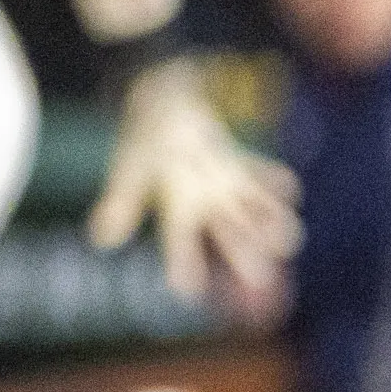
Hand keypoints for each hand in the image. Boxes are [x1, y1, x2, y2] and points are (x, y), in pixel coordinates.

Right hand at [88, 58, 301, 304]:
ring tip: (288, 239)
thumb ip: (121, 204)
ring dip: (268, 221)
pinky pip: (254, 172)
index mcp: (173, 205)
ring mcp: (218, 182)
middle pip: (224, 232)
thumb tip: (101, 241)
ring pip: (248, 209)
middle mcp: (200, 200)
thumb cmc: (141, 136)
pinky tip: (289, 187)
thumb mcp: (130, 169)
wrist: (155, 101)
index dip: (182, 263)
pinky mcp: (231, 162)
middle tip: (262, 278)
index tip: (185, 291)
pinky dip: (269, 179)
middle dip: (242, 253)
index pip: (176, 239)